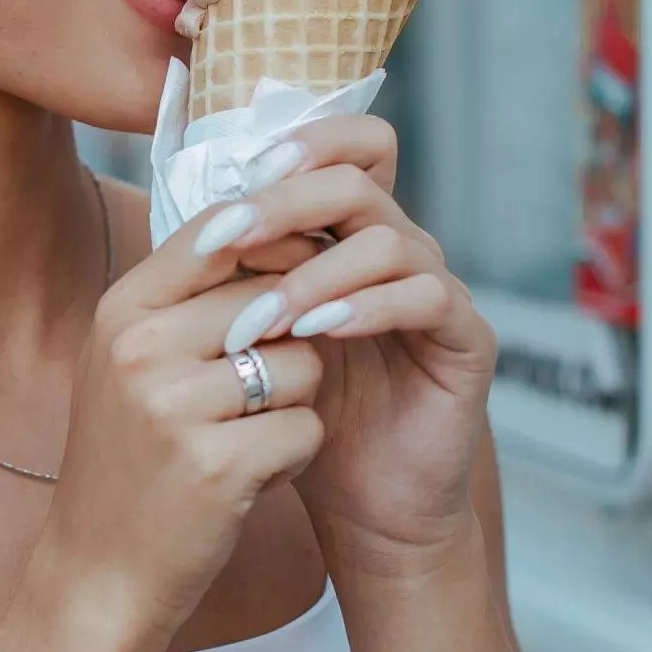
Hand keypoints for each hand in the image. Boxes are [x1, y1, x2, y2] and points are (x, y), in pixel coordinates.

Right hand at [40, 215, 328, 646]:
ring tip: (244, 441)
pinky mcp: (217, 465)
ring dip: (294, 406)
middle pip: (277, 300)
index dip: (276, 245)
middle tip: (252, 399)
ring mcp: (175, 407)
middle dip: (288, 345)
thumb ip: (187, 299)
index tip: (296, 279)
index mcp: (120, 312)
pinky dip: (294, 457)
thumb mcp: (131, 363)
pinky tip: (251, 480)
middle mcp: (141, 349)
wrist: (98, 574)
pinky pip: (307, 429)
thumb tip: (277, 227)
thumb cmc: (129, 462)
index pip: (221, 231)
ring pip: (302, 366)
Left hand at [206, 115, 496, 568]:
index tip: (236, 176)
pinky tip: (321, 332)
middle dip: (286, 202)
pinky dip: (369, 307)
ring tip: (267, 317)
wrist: (362, 506)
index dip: (299, 145)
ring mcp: (439, 290)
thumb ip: (235, 281)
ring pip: (389, 240)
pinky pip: (429, 297)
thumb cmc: (300, 417)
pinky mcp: (468, 339)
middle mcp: (399, 251)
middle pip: (357, 181)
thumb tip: (183, 224)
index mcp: (348, 237)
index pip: (345, 151)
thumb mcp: (253, 340)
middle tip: (230, 235)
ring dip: (317, 272)